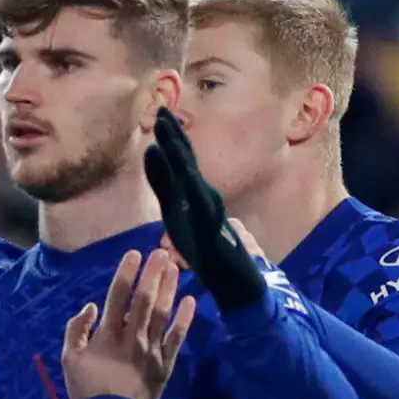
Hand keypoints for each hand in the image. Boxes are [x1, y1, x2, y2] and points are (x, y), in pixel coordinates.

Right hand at [62, 249, 195, 398]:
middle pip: (144, 299)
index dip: (126, 273)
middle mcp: (132, 338)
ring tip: (175, 267)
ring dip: (168, 288)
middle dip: (152, 274)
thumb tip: (91, 306)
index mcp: (107, 335)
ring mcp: (151, 351)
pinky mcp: (165, 364)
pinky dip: (184, 319)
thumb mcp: (68, 360)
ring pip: (162, 313)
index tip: (134, 254)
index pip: (117, 296)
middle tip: (161, 251)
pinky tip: (190, 300)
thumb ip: (76, 330)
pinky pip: (177, 338)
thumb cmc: (87, 390)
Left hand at [144, 107, 266, 310]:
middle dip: (173, 140)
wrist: (240, 288)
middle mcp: (203, 205)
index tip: (158, 114)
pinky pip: (206, 215)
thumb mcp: (180, 219)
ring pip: (194, 185)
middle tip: (161, 110)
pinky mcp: (218, 239)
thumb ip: (170, 192)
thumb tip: (157, 161)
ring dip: (181, 161)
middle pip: (186, 168)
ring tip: (168, 139)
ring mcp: (211, 220)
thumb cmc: (215, 254)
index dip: (169, 142)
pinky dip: (196, 198)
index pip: (179, 167)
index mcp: (192, 202)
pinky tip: (190, 181)